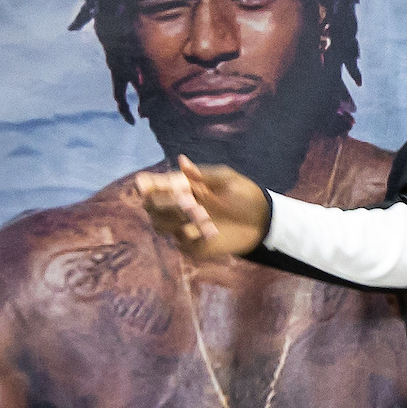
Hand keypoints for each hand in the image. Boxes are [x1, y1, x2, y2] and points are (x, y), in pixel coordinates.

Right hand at [134, 154, 270, 260]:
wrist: (262, 223)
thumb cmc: (245, 196)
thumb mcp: (228, 181)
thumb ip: (204, 175)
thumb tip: (182, 161)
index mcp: (184, 187)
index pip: (155, 185)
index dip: (146, 185)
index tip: (144, 184)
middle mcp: (178, 207)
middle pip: (151, 206)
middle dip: (165, 203)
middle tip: (189, 202)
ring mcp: (183, 227)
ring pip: (160, 225)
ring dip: (176, 219)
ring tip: (203, 217)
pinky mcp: (193, 246)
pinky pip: (181, 244)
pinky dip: (192, 237)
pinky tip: (210, 233)